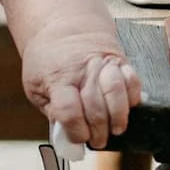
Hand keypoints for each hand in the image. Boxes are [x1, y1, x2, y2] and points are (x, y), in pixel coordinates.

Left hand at [21, 30, 140, 149]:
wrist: (64, 28)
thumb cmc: (48, 61)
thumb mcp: (35, 85)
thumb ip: (51, 110)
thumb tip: (66, 134)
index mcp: (57, 79)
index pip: (69, 111)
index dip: (76, 131)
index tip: (78, 139)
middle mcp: (82, 71)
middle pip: (95, 106)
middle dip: (98, 131)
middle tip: (98, 141)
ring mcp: (103, 65)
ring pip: (116, 92)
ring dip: (119, 116)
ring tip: (116, 129)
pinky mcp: (120, 62)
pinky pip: (133, 80)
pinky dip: (133, 97)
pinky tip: (128, 107)